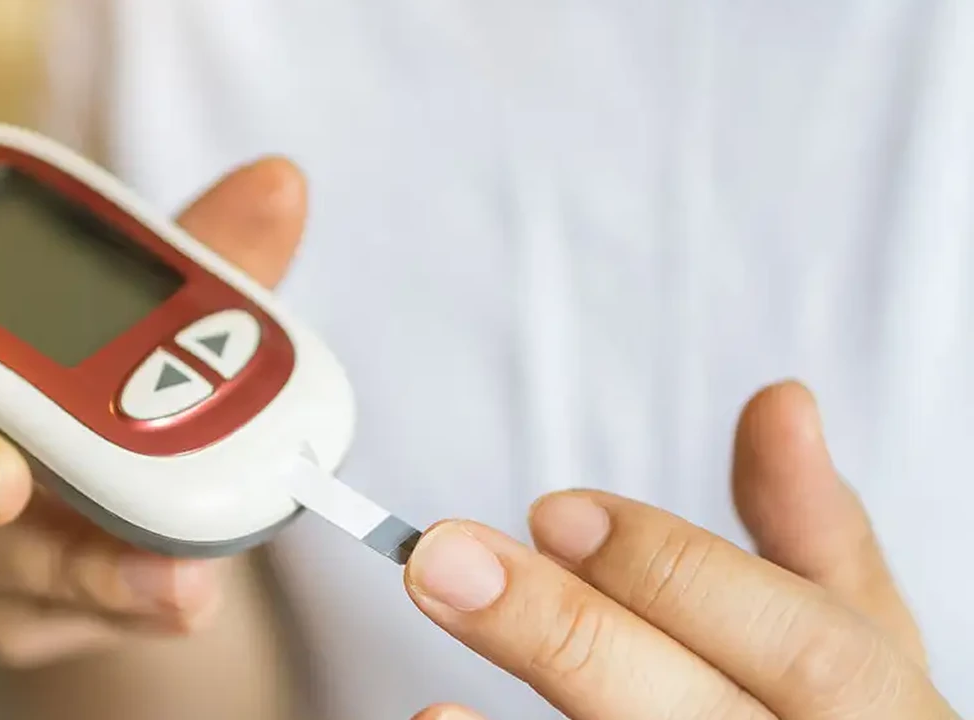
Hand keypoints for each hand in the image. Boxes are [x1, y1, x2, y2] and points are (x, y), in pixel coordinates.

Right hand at [0, 156, 307, 666]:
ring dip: (69, 559)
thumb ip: (206, 262)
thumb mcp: (160, 319)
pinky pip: (40, 609)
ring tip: (171, 576)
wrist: (133, 515)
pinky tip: (182, 597)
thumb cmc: (110, 386)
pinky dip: (119, 602)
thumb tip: (280, 187)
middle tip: (0, 480)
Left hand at [405, 382, 957, 718]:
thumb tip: (779, 402)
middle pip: (694, 712)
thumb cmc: (844, 709)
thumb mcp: (854, 618)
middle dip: (568, 630)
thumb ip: (807, 520)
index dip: (672, 572)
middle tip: (447, 558)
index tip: (553, 511)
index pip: (798, 644)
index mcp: (874, 705)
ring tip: (428, 677)